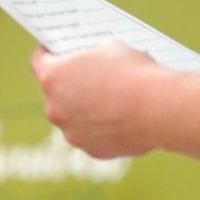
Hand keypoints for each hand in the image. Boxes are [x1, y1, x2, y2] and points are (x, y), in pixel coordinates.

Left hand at [30, 42, 166, 158]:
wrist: (160, 109)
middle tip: (89, 77)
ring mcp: (71, 133)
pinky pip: (93, 136)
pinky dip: (103, 129)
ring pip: (74, 119)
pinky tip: (121, 120)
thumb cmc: (136, 74)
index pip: (39, 62)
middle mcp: (54, 109)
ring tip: (110, 100)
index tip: (54, 51)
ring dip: (86, 111)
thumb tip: (95, 63)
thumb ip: (94, 56)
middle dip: (71, 85)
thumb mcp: (113, 49)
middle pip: (56, 94)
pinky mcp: (91, 150)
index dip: (48, 53)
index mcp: (53, 78)